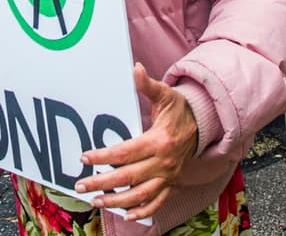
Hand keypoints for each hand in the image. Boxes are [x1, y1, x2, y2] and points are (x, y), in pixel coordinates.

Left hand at [74, 63, 198, 221]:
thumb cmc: (180, 109)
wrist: (204, 125)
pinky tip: (126, 215)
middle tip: (81, 186)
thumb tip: (136, 69)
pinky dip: (143, 211)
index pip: (125, 152)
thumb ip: (148, 85)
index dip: (103, 156)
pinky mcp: (172, 183)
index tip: (84, 158)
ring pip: (140, 194)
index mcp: (158, 141)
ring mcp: (168, 176)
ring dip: (117, 201)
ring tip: (97, 201)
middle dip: (102, 183)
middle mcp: (163, 162)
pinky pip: (158, 202)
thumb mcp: (165, 94)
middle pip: (128, 177)